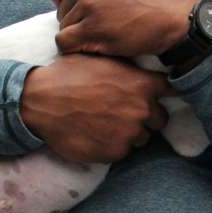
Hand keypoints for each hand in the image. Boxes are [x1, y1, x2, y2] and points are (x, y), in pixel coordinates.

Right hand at [19, 54, 170, 162]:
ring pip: (142, 138)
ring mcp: (130, 133)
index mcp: (143, 84)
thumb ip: (128, 69)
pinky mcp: (115, 152)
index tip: (159, 97)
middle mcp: (142, 109)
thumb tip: (141, 70)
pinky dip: (113, 146)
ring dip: (130, 133)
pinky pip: (123, 152)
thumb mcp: (103, 60)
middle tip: (125, 113)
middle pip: (160, 119)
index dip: (164, 94)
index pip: (171, 91)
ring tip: (106, 125)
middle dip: (147, 117)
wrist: (40, 101)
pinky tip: (96, 135)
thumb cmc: (69, 75)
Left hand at [46, 0, 203, 56]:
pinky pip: (65, 43)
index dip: (66, 5)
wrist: (176, 14)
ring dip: (79, 37)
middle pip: (60, 13)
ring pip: (63, 29)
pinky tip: (95, 49)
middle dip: (75, 23)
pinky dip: (76, 49)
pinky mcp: (93, 30)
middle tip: (98, 30)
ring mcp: (88, 8)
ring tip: (102, 39)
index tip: (80, 14)